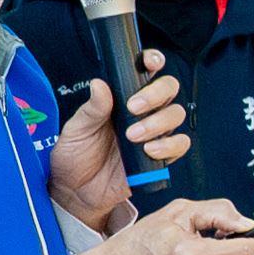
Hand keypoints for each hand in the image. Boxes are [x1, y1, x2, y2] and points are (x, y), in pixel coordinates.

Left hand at [50, 52, 189, 229]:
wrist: (77, 192)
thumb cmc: (75, 156)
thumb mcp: (76, 129)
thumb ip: (92, 109)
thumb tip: (100, 85)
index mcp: (122, 98)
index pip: (145, 73)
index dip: (154, 62)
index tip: (150, 63)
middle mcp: (142, 112)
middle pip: (168, 90)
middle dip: (156, 95)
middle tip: (134, 108)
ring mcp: (153, 133)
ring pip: (176, 115)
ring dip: (159, 123)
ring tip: (135, 136)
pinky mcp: (161, 156)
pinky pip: (179, 145)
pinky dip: (168, 146)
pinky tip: (149, 151)